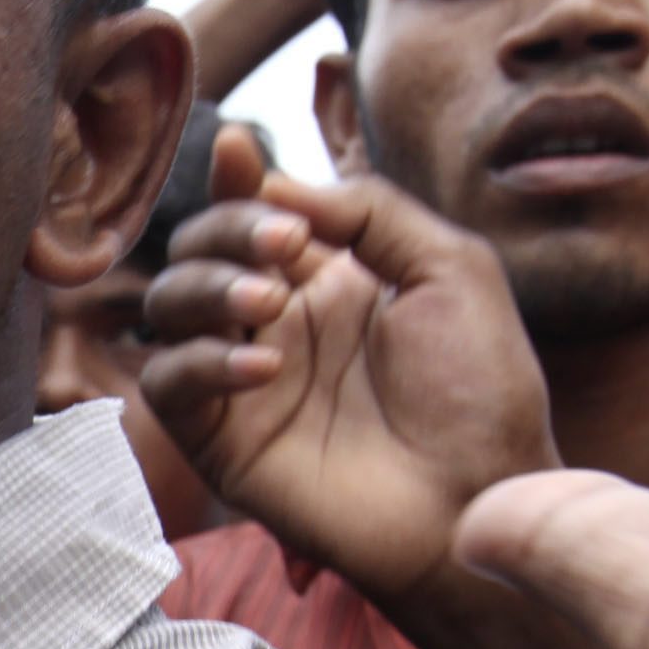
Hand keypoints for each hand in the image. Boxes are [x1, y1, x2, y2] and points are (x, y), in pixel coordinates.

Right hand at [139, 128, 554, 604]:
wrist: (479, 498)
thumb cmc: (480, 394)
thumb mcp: (449, 268)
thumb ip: (370, 210)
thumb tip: (276, 180)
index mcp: (328, 280)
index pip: (253, 215)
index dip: (237, 180)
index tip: (242, 150)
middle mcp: (277, 324)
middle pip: (197, 250)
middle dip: (226, 230)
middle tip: (284, 248)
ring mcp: (243, 381)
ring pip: (167, 306)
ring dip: (208, 287)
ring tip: (270, 303)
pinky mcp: (221, 440)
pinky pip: (168, 384)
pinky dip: (202, 362)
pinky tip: (263, 369)